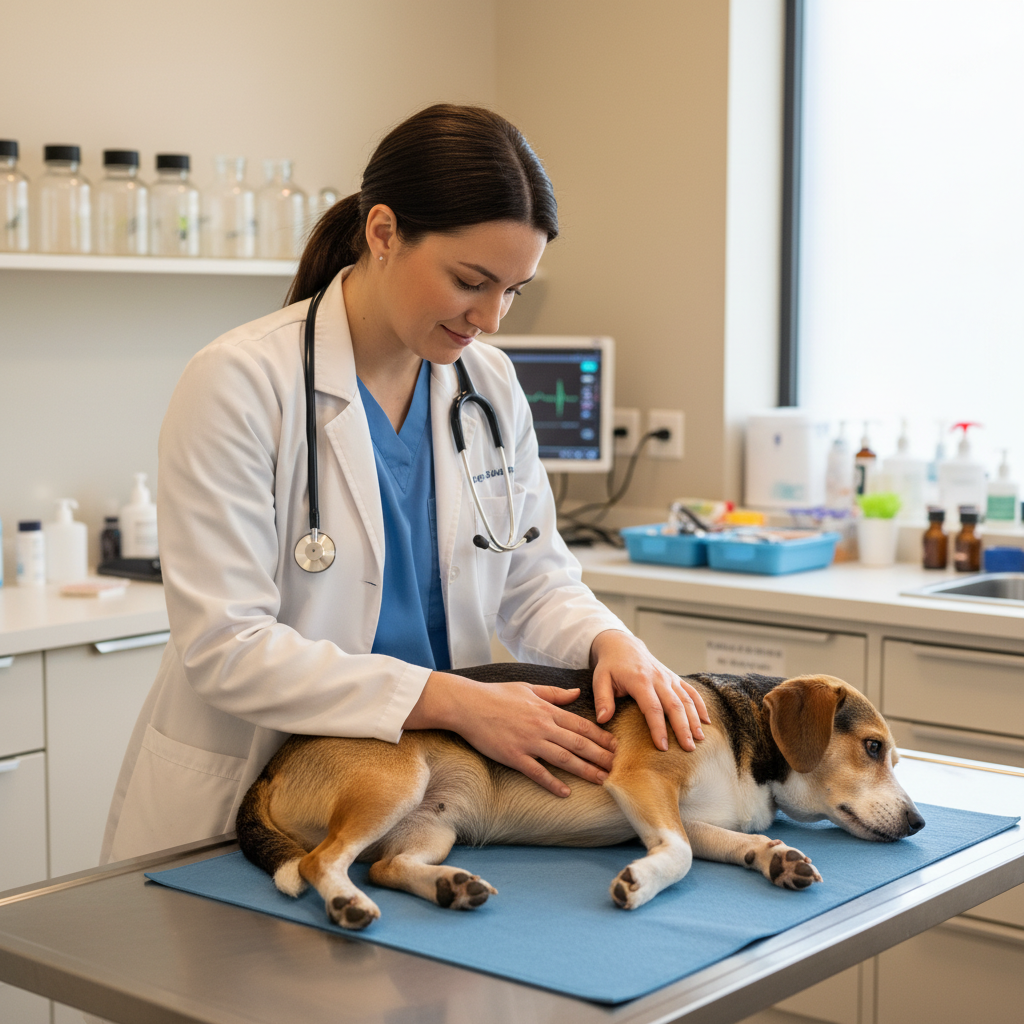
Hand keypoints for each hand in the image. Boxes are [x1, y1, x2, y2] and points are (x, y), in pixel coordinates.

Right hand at [404, 673, 616, 797]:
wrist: (468, 704)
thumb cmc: (497, 694)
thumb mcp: (528, 687)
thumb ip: (554, 693)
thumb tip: (576, 692)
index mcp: (547, 710)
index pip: (581, 725)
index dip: (601, 737)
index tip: (615, 746)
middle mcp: (543, 726)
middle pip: (579, 744)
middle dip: (600, 756)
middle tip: (616, 767)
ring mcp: (529, 742)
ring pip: (564, 759)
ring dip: (585, 770)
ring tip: (601, 780)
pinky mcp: (514, 756)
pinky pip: (537, 772)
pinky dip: (553, 783)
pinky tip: (566, 792)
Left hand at [589, 630, 709, 751]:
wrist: (623, 645)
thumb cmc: (610, 666)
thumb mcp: (600, 679)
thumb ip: (602, 699)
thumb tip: (603, 719)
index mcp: (640, 680)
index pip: (652, 708)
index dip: (658, 728)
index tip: (662, 747)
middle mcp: (658, 678)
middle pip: (675, 706)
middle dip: (683, 728)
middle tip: (688, 749)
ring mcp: (669, 678)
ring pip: (686, 700)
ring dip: (694, 720)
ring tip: (700, 740)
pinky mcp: (674, 678)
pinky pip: (691, 692)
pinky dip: (700, 706)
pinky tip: (706, 722)